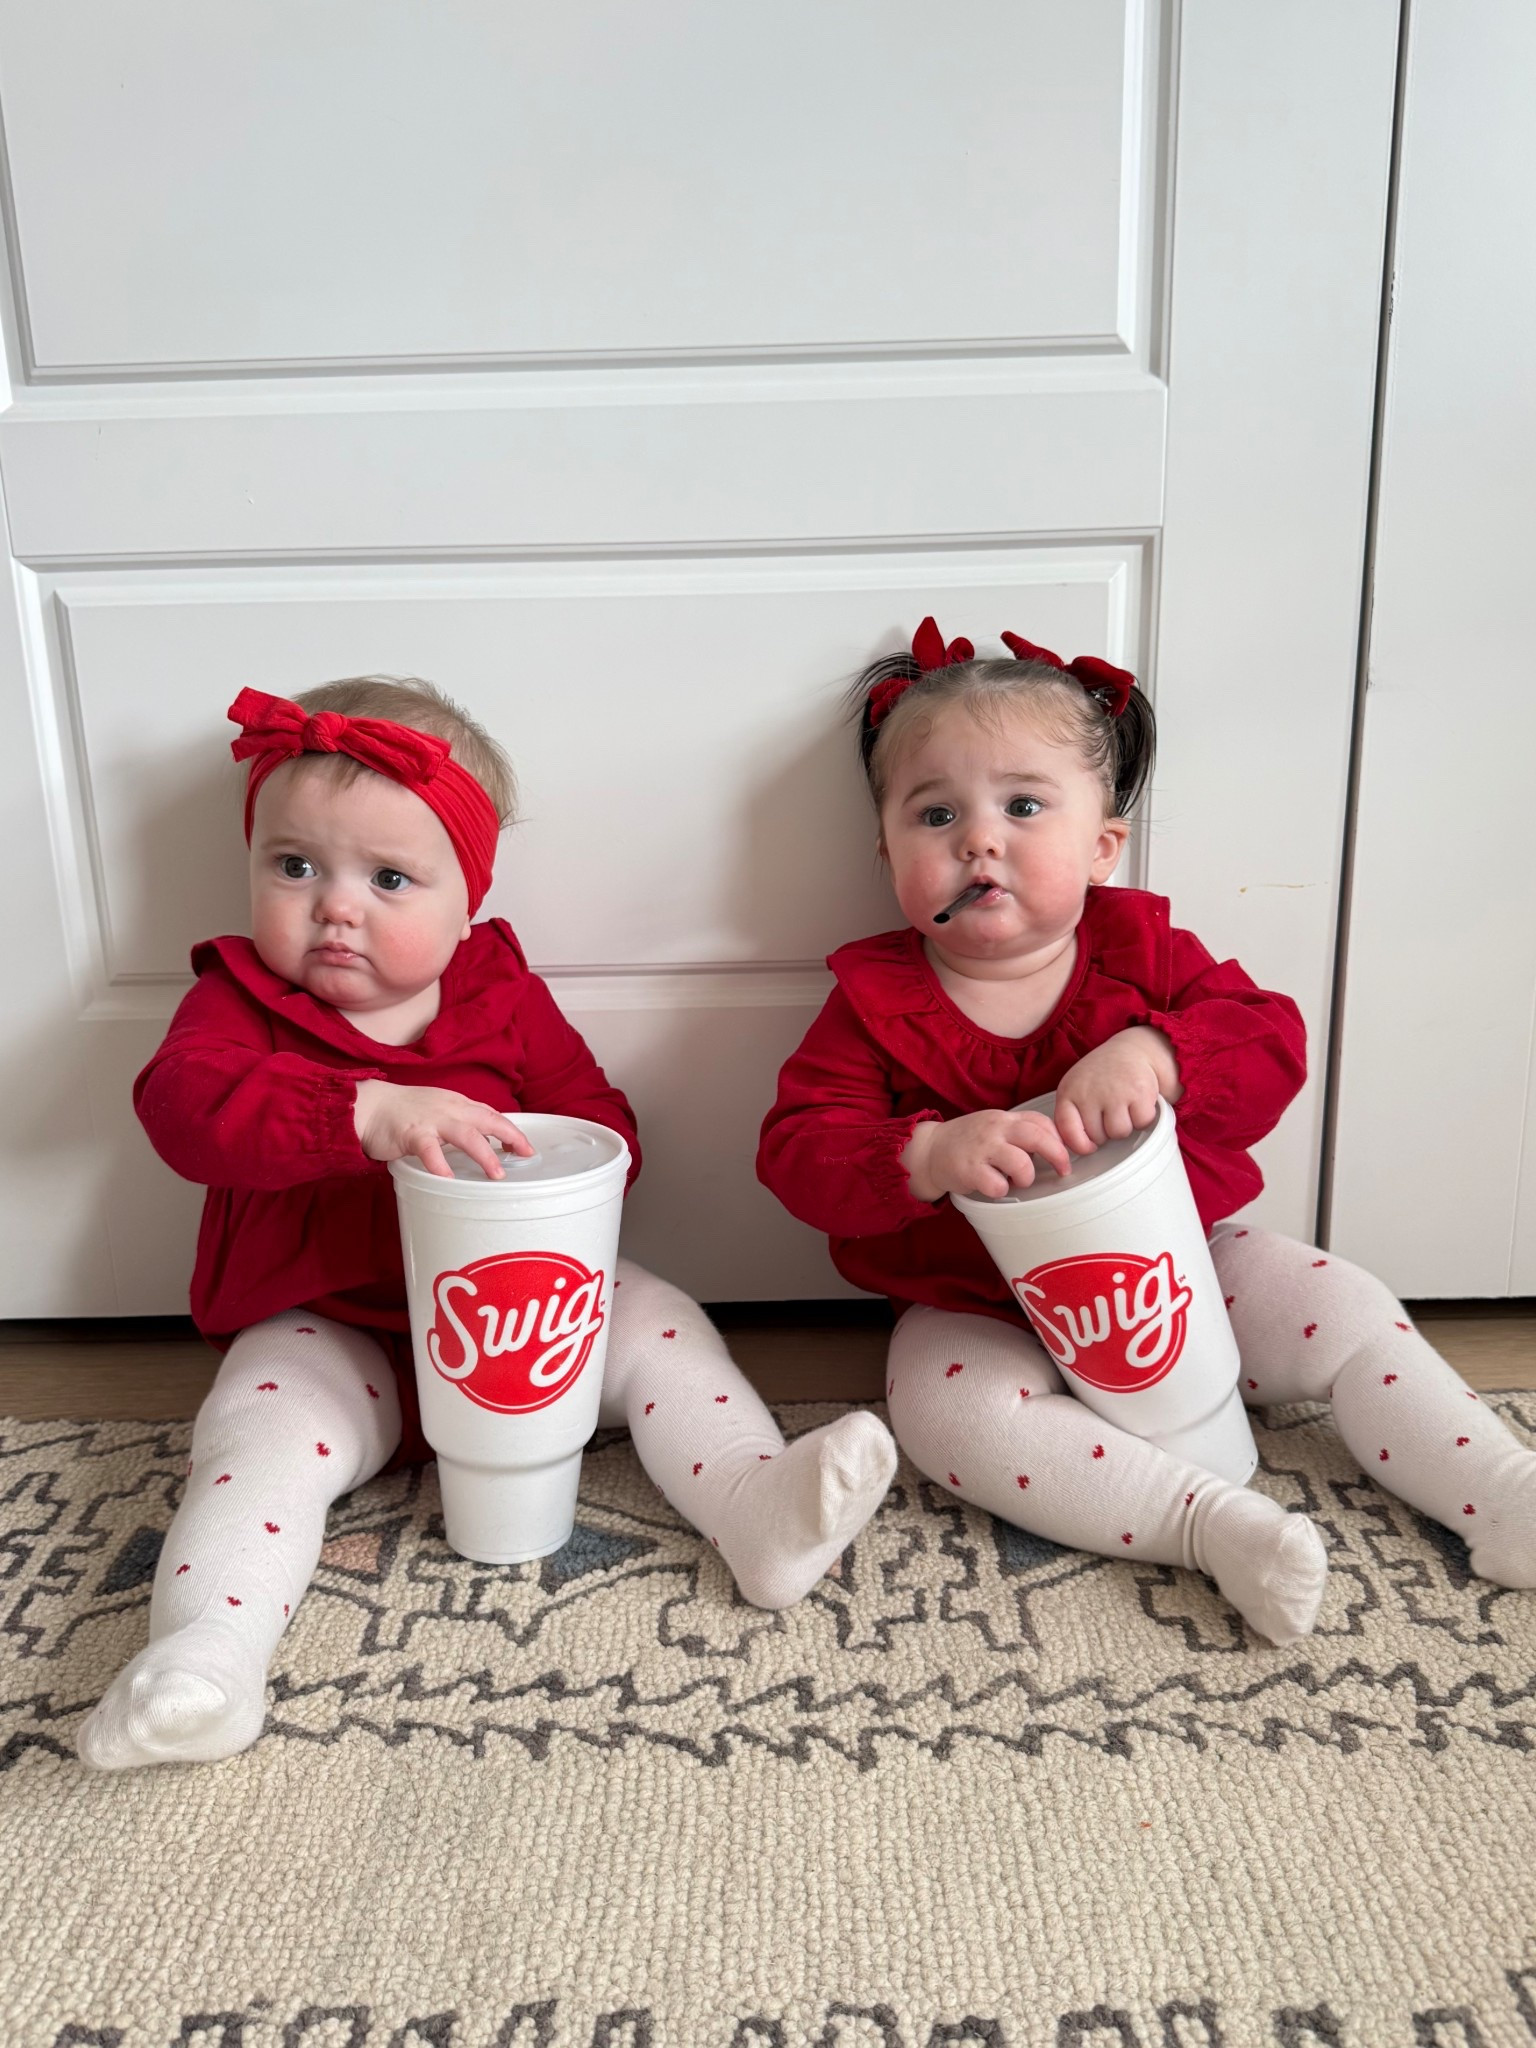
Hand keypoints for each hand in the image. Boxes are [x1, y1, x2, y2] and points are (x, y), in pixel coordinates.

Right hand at [353, 1079, 534, 1180]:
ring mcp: (432, 1120)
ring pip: (466, 1135)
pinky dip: (440, 1164)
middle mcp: (450, 1109)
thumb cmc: (404, 1112)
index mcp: (458, 1104)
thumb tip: (484, 1144)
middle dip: (510, 1137)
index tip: (527, 1148)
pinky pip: (429, 1150)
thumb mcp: (439, 1111)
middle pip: (488, 1120)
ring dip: (485, 1154)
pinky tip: (448, 1179)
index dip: (511, 1131)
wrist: (369, 1106)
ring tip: (497, 1173)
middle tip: (525, 1155)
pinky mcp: (411, 1133)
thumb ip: (459, 1124)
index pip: (492, 1115)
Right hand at [902, 1108, 1074, 1202]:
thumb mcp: (993, 1126)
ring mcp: (981, 1149)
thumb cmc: (967, 1141)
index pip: (1040, 1122)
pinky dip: (1001, 1190)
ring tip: (1016, 1180)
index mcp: (1003, 1119)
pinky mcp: (969, 1170)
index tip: (1064, 1154)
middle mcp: (994, 1130)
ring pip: (1021, 1164)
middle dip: (1057, 1155)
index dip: (1058, 1139)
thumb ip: (1019, 1131)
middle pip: (1037, 1137)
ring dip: (1026, 1177)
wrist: (929, 1149)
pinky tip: (994, 1186)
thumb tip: (1053, 1145)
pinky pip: (998, 1185)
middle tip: (1063, 1170)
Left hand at [1051, 1027, 1180, 1153]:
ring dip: (1126, 1125)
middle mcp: (1089, 1091)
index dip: (1080, 1145)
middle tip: (1112, 1110)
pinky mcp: (1139, 1092)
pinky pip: (1141, 1122)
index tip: (1089, 1146)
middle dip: (1107, 1130)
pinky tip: (1139, 1101)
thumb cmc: (1104, 1076)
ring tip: (1125, 1105)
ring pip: (1119, 1133)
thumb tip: (1076, 1151)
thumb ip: (1073, 1115)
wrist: (1135, 1049)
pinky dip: (1144, 1116)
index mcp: (1069, 1091)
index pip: (1067, 1131)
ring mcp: (1114, 1091)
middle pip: (1098, 1137)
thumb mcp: (1079, 1089)